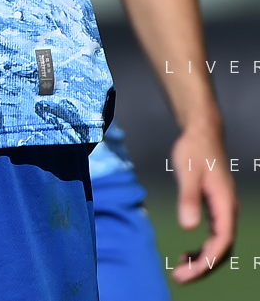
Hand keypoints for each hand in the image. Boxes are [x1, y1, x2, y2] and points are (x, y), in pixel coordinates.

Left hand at [168, 120, 237, 282]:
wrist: (202, 133)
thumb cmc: (194, 149)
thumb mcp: (187, 171)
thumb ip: (189, 198)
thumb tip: (188, 227)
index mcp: (225, 204)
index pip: (222, 242)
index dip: (206, 261)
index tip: (187, 272)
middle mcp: (229, 211)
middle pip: (222, 249)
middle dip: (203, 267)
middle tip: (179, 276)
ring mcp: (224, 210)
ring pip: (219, 245)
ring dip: (203, 260)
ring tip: (181, 269)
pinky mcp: (217, 208)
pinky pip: (215, 236)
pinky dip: (203, 249)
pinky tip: (187, 253)